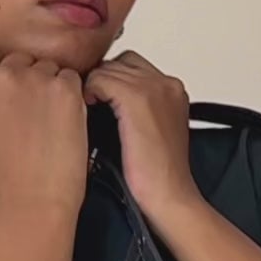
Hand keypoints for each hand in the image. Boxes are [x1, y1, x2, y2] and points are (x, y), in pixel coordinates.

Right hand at [0, 40, 88, 215]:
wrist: (33, 198)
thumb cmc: (5, 174)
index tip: (7, 81)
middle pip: (19, 58)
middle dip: (27, 78)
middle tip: (32, 112)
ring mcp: (33, 78)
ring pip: (46, 66)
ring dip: (50, 86)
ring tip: (48, 121)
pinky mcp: (63, 87)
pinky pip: (70, 77)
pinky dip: (70, 95)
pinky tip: (63, 121)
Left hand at [81, 51, 201, 223]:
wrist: (170, 197)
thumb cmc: (158, 178)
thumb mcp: (150, 135)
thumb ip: (136, 113)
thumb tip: (104, 104)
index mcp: (173, 91)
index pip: (134, 67)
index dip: (112, 81)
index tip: (99, 102)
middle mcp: (166, 84)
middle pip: (121, 62)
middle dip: (102, 80)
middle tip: (88, 103)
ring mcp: (154, 88)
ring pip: (109, 67)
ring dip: (94, 86)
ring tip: (87, 109)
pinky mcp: (138, 99)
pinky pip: (101, 78)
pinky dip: (91, 91)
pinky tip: (87, 109)